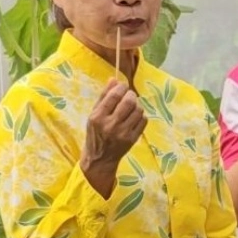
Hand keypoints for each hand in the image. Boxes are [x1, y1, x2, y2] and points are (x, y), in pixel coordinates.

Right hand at [81, 79, 146, 195]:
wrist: (100, 158)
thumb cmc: (95, 133)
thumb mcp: (93, 114)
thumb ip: (103, 97)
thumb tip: (114, 79)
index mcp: (98, 117)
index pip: (114, 96)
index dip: (121, 87)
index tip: (123, 86)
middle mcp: (111, 125)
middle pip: (129, 101)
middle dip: (131, 95)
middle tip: (129, 96)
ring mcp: (123, 133)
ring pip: (138, 110)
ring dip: (136, 105)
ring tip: (130, 108)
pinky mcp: (133, 139)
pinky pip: (143, 121)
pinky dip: (140, 116)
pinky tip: (133, 118)